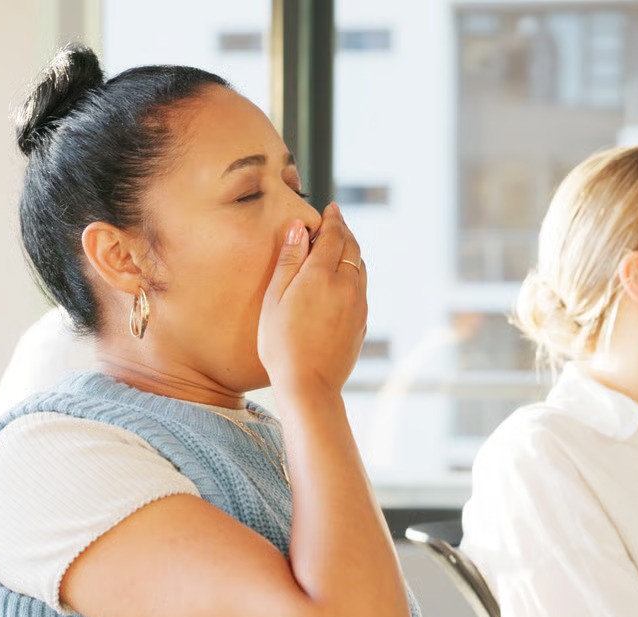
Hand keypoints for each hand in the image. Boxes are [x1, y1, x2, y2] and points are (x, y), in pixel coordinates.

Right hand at [257, 204, 367, 395]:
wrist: (309, 386)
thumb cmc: (282, 345)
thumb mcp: (275, 300)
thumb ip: (289, 261)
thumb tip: (299, 228)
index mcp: (321, 276)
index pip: (334, 236)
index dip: (333, 219)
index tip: (331, 209)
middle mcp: (346, 287)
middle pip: (352, 248)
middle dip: (345, 231)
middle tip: (337, 221)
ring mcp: (357, 306)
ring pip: (360, 268)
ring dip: (352, 252)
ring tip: (341, 246)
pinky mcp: (361, 323)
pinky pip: (362, 288)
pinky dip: (355, 274)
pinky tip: (345, 279)